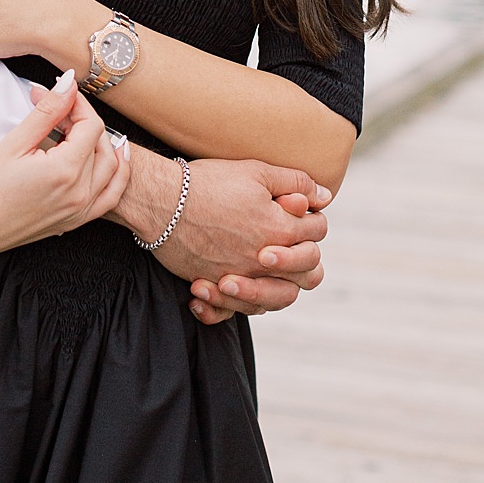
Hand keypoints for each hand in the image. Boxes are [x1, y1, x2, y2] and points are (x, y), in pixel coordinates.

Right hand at [0, 73, 131, 256]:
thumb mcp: (13, 144)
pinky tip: (114, 157)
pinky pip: (111, 195)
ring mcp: (82, 209)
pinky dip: (118, 173)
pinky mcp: (77, 220)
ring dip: (101, 142)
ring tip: (76, 128)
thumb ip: (46, 112)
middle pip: (101, 143)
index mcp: (65, 171)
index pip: (90, 125)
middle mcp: (80, 192)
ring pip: (112, 167)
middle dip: (82, 119)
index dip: (76, 104)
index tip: (57, 94)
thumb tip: (68, 84)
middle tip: (57, 108)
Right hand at [112, 153, 330, 323]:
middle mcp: (265, 262)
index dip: (310, 218)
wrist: (159, 200)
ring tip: (260, 266)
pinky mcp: (212, 285)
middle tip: (282, 239)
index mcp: (281, 232)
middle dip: (302, 256)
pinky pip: (230, 311)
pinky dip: (228, 307)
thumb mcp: (255, 171)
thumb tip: (324, 196)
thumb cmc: (206, 183)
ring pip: (276, 300)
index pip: (317, 231)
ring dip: (274, 285)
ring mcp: (239, 277)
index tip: (292, 208)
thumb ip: (295, 182)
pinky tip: (221, 291)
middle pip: (308, 274)